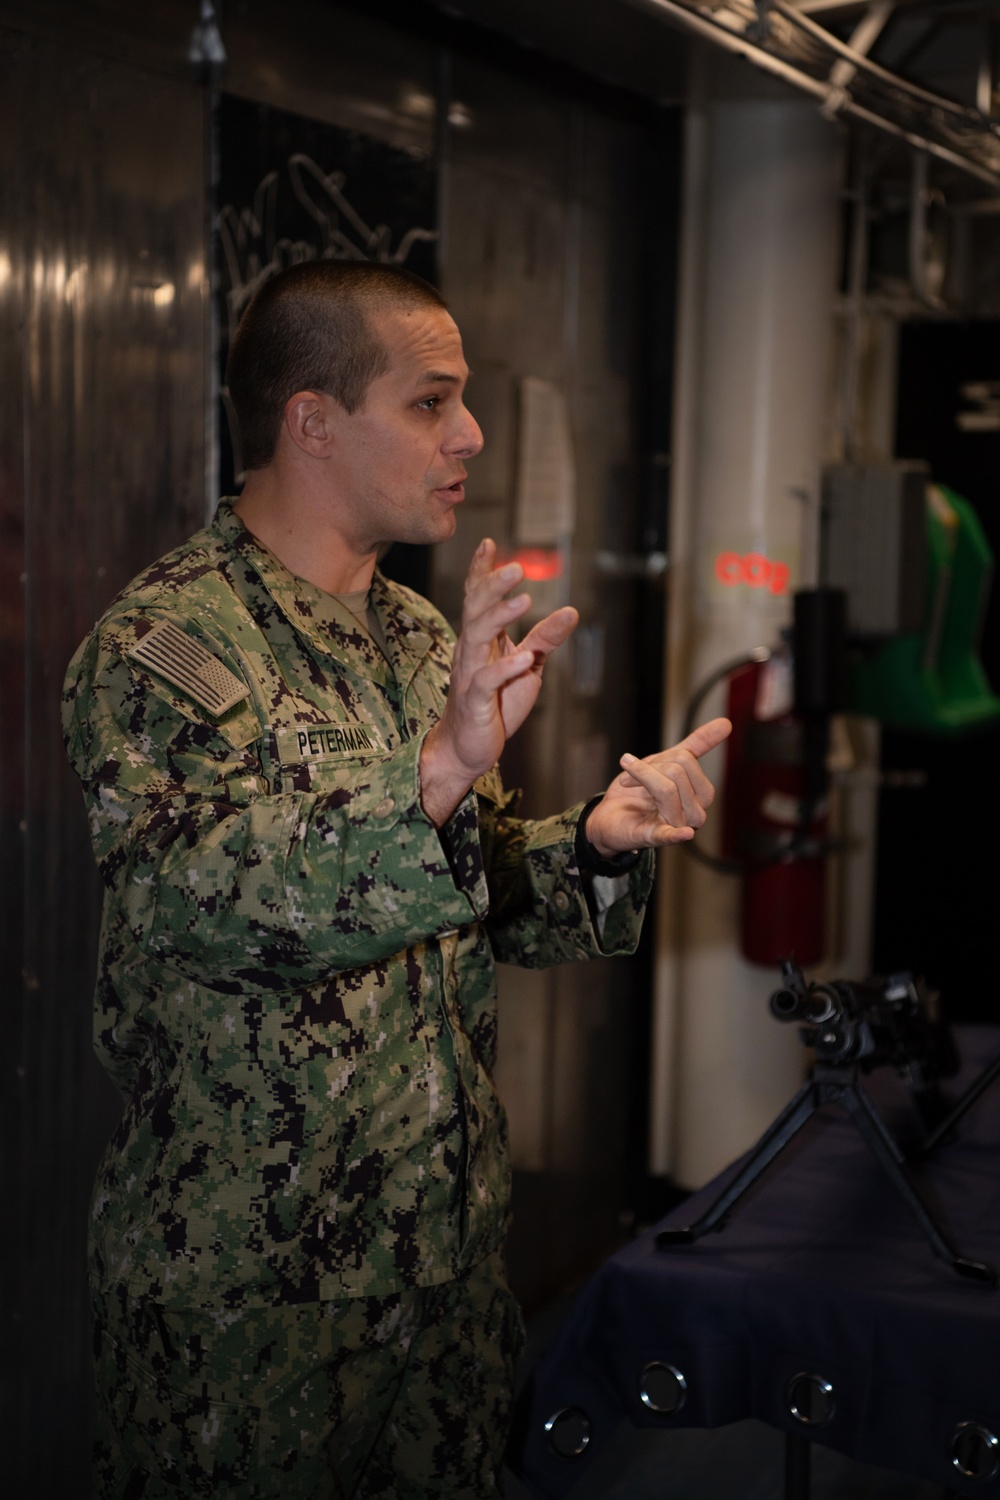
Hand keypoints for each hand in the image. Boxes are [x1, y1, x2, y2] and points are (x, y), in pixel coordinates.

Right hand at [420, 539, 577, 824]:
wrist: (468, 748)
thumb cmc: (495, 704)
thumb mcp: (527, 667)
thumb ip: (544, 639)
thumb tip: (572, 611)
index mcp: (481, 640)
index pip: (477, 598)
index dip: (481, 571)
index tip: (490, 543)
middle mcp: (470, 651)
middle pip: (476, 610)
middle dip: (493, 586)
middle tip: (516, 567)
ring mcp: (469, 675)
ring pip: (476, 638)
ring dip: (499, 617)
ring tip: (523, 601)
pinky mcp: (474, 701)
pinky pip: (486, 681)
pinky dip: (505, 668)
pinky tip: (524, 658)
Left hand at [584, 718, 731, 855]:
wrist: (608, 817)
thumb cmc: (639, 793)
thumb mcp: (665, 764)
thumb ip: (696, 746)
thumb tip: (726, 722)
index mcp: (699, 796)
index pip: (687, 760)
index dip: (660, 758)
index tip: (637, 765)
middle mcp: (694, 813)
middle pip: (678, 772)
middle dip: (648, 768)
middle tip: (631, 778)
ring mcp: (676, 826)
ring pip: (667, 790)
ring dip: (639, 778)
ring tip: (626, 784)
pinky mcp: (655, 838)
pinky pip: (670, 835)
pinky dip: (677, 834)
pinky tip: (684, 833)